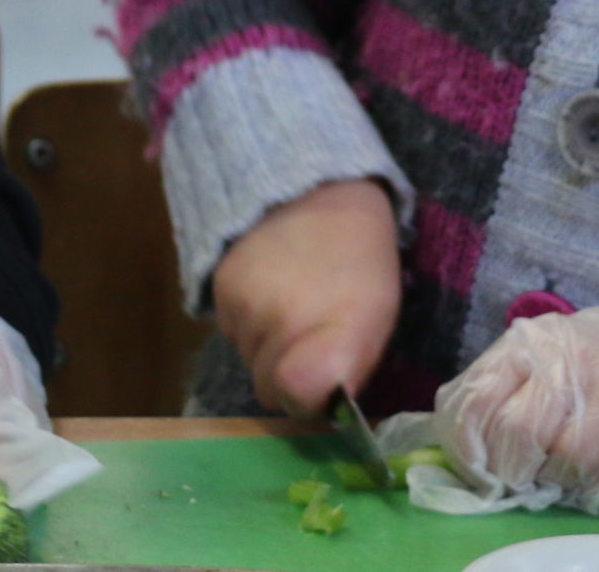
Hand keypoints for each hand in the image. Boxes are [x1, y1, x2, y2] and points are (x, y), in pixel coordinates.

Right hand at [211, 178, 401, 416]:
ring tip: (289, 306)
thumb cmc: (361, 264)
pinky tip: (268, 290)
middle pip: (267, 388)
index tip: (318, 387)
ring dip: (264, 346)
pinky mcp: (221, 286)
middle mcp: (283, 324)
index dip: (305, 402)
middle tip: (306, 340)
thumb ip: (350, 371)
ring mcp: (246, 304)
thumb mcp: (378, 320)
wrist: (321, 191)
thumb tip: (320, 407)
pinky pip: (228, 329)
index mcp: (335, 336)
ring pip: (246, 358)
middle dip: (285, 376)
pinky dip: (246, 321)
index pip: (296, 398)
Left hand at [432, 279, 598, 511]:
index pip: (470, 400)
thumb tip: (450, 439)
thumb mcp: (553, 359)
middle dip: (518, 471)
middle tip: (535, 477)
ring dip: (567, 482)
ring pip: (563, 464)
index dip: (465, 448)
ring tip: (584, 465)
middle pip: (513, 436)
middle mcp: (564, 361)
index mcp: (530, 343)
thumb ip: (506, 389)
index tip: (477, 472)